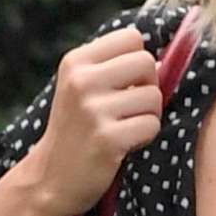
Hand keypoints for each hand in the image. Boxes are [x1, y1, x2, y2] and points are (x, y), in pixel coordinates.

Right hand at [22, 25, 162, 215]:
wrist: (50, 178)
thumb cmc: (76, 128)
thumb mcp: (81, 87)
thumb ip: (114, 67)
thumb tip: (165, 60)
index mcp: (75, 61)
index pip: (132, 37)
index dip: (138, 60)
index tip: (126, 82)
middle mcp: (82, 81)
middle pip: (146, 62)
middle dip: (148, 86)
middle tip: (129, 107)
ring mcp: (93, 110)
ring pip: (154, 96)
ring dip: (148, 115)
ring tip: (124, 127)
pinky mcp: (107, 138)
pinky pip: (152, 125)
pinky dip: (145, 136)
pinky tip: (124, 144)